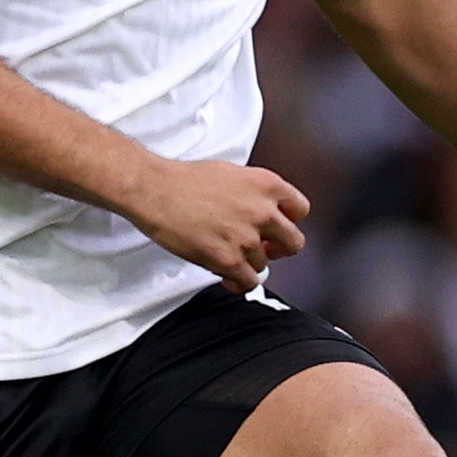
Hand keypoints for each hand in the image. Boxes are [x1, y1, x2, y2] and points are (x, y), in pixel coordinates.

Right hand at [122, 156, 310, 291]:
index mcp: (267, 185)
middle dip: (279, 249)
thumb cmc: (185, 180)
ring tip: (227, 254)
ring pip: (264, 264)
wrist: (156, 191)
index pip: (301, 210)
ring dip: (248, 262)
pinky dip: (239, 281)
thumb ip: (255, 193)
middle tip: (265, 249)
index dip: (288, 221)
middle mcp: (263, 211)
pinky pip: (248, 281)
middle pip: (294, 243)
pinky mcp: (228, 260)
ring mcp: (247, 238)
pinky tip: (228, 275)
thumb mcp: (232, 174)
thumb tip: (262, 212)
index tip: (278, 227)